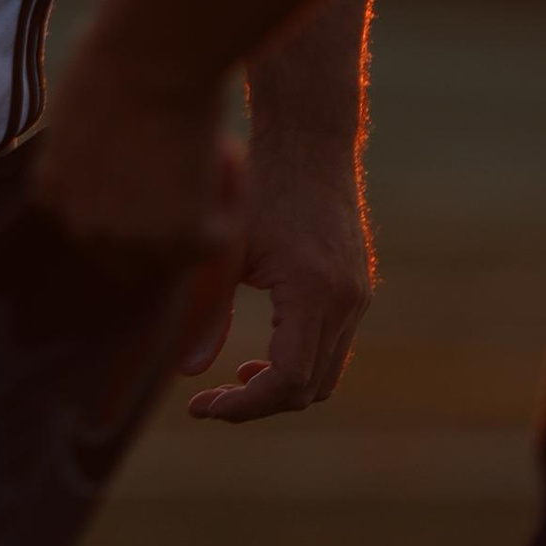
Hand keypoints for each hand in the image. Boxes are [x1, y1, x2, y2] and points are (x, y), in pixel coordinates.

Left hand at [35, 34, 234, 264]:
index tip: (156, 160)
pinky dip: (231, 203)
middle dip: (160, 215)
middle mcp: (83, 225)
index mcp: (51, 191)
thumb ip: (89, 143)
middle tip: (192, 168)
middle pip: (128, 250)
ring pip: (177, 250)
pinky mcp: (181, 237)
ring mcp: (130, 238)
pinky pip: (218, 238)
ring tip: (217, 152)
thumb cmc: (121, 51)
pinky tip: (232, 157)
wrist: (153, 51)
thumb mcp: (81, 101)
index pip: (91, 220)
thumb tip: (121, 148)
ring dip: (201, 208)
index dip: (129, 195)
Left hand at [180, 144, 373, 425]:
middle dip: (257, 403)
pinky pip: (334, 350)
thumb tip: (186, 372)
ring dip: (281, 389)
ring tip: (234, 380)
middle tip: (209, 401)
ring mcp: (358, 296)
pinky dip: (300, 365)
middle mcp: (345, 299)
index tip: (201, 404)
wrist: (310, 140)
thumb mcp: (226, 247)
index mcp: (312, 290)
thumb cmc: (260, 184)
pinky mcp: (358, 290)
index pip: (287, 381)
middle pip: (309, 389)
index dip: (243, 405)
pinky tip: (262, 358)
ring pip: (326, 376)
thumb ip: (208, 312)